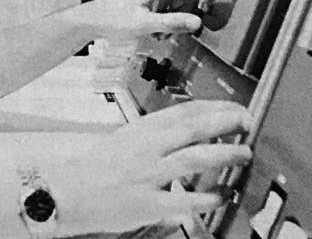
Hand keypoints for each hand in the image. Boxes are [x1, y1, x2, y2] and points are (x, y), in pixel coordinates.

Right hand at [53, 100, 251, 235]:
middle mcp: (145, 149)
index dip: (211, 107)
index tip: (232, 106)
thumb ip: (155, 137)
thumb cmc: (94, 169)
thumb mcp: (124, 141)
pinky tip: (223, 195)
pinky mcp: (147, 204)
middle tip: (246, 121)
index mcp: (140, 131)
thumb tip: (186, 134)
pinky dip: (207, 197)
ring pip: (192, 159)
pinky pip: (184, 199)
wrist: (65, 192)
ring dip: (223, 155)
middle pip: (191, 129)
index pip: (181, 111)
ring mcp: (147, 175)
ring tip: (244, 153)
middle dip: (223, 123)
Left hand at [76, 0, 229, 41]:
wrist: (92, 21)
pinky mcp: (148, 7)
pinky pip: (167, 15)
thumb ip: (171, 23)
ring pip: (177, 9)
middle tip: (179, 30)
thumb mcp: (144, 23)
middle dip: (187, 15)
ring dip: (174, 23)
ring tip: (159, 34)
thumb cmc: (112, 17)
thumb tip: (197, 22)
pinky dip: (166, 26)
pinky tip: (154, 34)